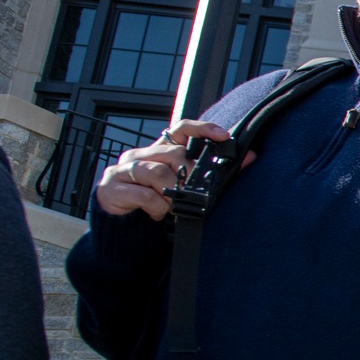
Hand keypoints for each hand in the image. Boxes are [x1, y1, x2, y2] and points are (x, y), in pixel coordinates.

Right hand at [93, 120, 240, 219]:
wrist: (123, 230)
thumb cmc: (153, 206)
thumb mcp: (181, 190)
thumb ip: (207, 175)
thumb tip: (247, 159)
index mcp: (158, 152)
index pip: (179, 129)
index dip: (201, 129)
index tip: (223, 135)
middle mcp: (139, 155)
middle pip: (172, 153)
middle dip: (188, 176)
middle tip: (190, 194)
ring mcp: (123, 170)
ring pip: (158, 173)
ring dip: (171, 194)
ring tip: (172, 207)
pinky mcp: (111, 187)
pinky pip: (144, 194)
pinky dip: (156, 207)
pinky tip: (156, 213)